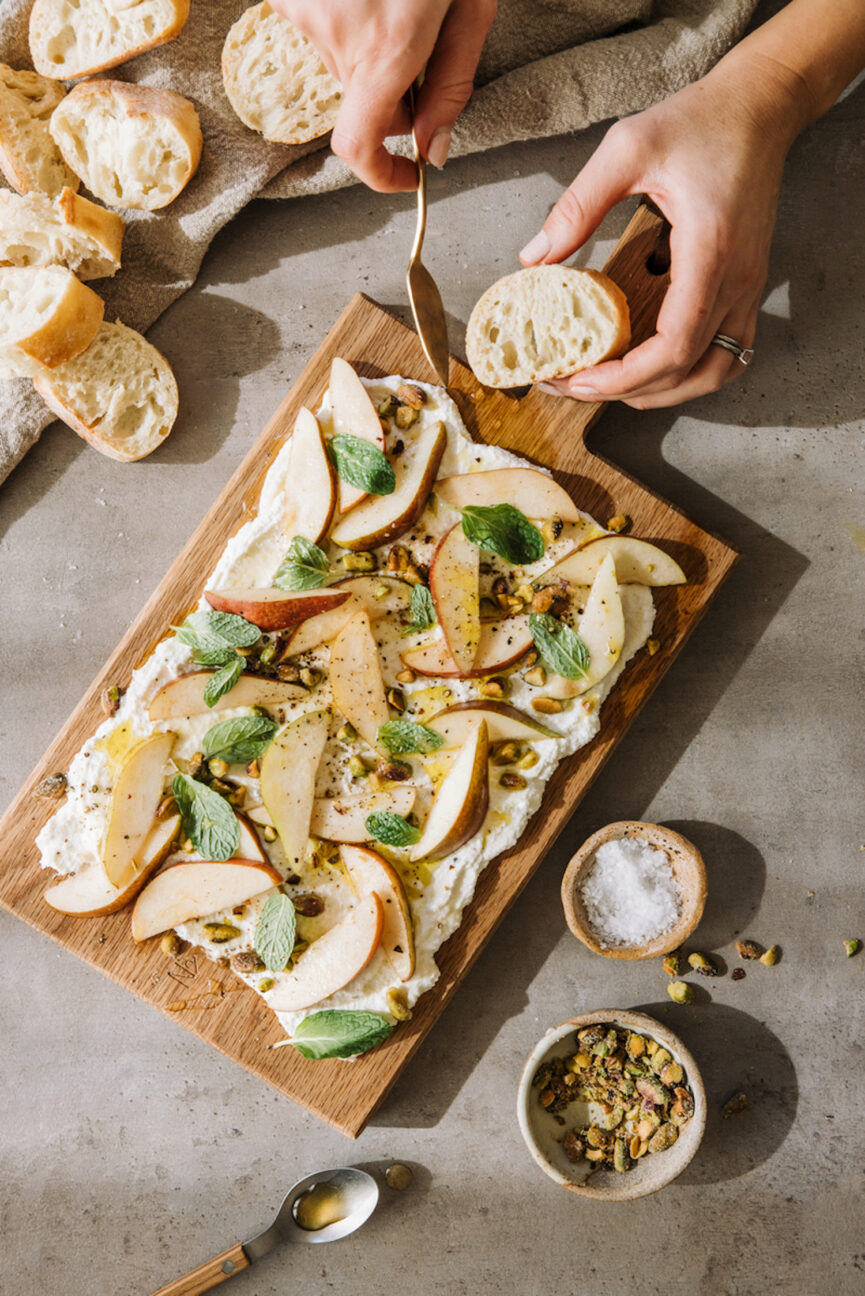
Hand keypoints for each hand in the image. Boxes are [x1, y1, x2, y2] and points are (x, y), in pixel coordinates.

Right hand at [271, 0, 495, 191]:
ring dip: (369, 46)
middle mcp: (334, 35)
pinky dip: (345, 14)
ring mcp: (303, 8)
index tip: (401, 175)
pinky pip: (320, 23)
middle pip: (361, 99)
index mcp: (384, 49)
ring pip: (341, 60)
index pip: (357, 146)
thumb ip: (453, 84)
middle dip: (393, 90)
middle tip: (425, 45)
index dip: (378, 174)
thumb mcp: (471, 7)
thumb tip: (434, 149)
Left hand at [519, 57, 802, 407]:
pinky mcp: (746, 285)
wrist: (761, 105)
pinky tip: (653, 367)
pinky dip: (691, 374)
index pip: (673, 347)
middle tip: (571, 384)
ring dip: (661, 392)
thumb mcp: (628, 147)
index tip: (577, 379)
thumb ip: (579, 204)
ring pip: (713, 373)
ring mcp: (746, 287)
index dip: (623, 377)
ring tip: (608, 385)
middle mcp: (736, 281)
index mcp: (709, 252)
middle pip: (687, 372)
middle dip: (624, 391)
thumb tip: (534, 257)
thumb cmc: (702, 120)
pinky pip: (727, 353)